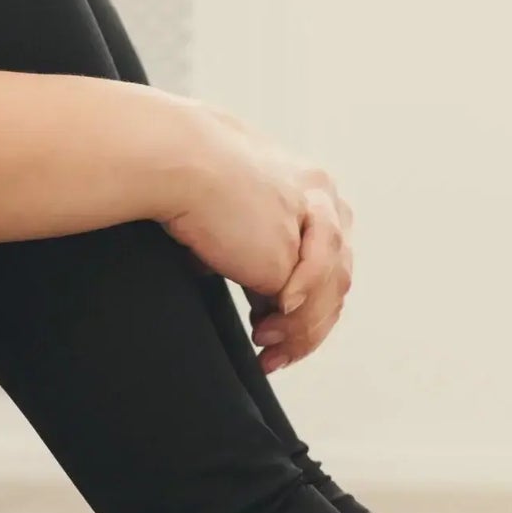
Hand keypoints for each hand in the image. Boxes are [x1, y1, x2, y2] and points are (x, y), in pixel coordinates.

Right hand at [160, 113, 354, 369]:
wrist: (175, 159)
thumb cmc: (187, 173)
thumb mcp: (234, 209)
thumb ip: (255, 245)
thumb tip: (260, 296)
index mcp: (312, 184)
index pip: (329, 252)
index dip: (310, 295)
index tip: (279, 323)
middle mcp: (324, 200)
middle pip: (337, 276)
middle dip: (309, 323)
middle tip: (277, 353)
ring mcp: (315, 226)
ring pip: (330, 293)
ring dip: (301, 332)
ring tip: (268, 350)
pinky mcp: (294, 251)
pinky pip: (306, 305)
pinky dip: (292, 327)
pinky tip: (263, 334)